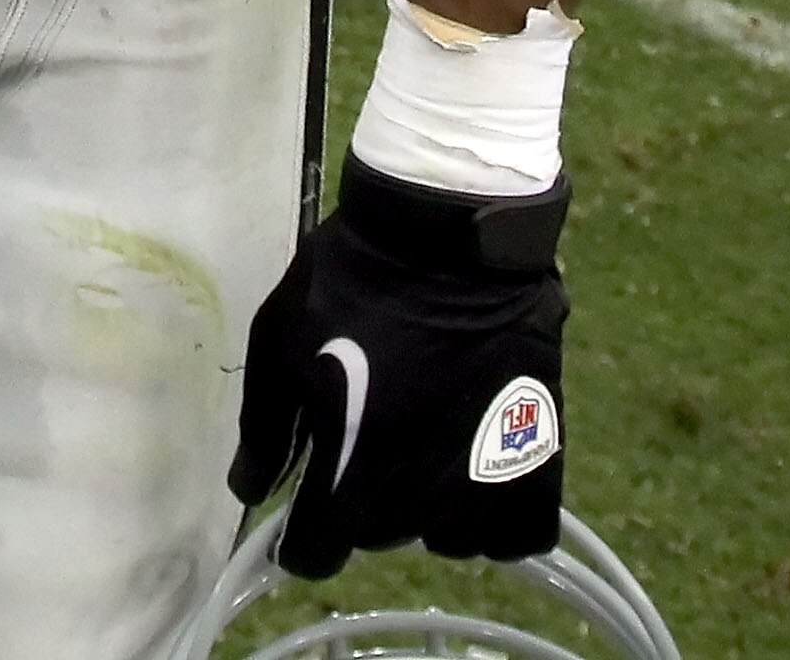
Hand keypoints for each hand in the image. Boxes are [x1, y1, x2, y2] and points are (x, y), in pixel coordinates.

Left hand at [230, 154, 569, 577]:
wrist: (449, 234)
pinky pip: (516, 534)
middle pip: (376, 537)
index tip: (301, 509)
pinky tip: (471, 469)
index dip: (299, 538)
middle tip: (359, 437)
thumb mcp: (278, 338)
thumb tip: (250, 490)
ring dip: (424, 508)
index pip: (316, 556)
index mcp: (350, 470)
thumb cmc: (351, 279)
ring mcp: (483, 483)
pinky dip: (491, 517)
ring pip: (444, 539)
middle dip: (358, 502)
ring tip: (418, 444)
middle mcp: (417, 497)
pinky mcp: (539, 462)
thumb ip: (263, 425)